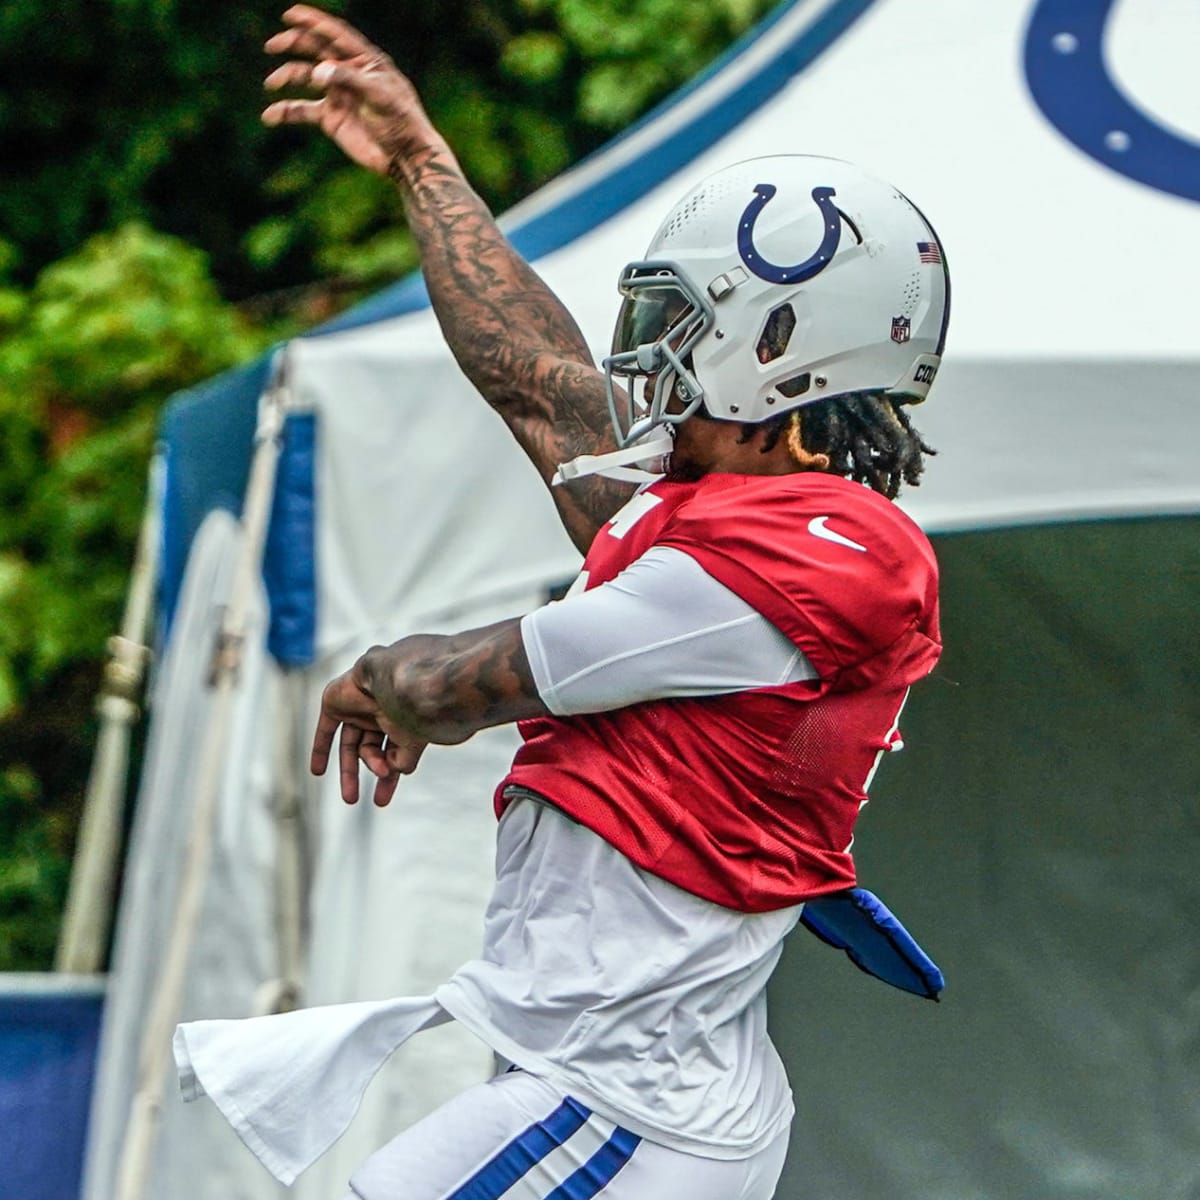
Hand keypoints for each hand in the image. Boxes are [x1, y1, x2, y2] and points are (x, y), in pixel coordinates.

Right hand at [263, 5, 441, 178]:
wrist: (404, 157)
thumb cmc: (401, 122)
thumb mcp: (379, 96)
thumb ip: (349, 79)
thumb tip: (317, 71)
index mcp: (365, 61)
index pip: (336, 34)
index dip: (314, 22)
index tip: (290, 14)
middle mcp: (349, 73)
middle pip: (316, 50)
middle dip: (293, 44)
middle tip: (272, 45)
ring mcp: (339, 95)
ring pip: (305, 77)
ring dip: (287, 76)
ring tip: (272, 82)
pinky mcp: (332, 118)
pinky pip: (303, 111)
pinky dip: (286, 112)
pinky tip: (270, 115)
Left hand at [310, 666, 426, 806]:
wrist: (393, 677)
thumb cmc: (410, 705)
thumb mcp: (414, 742)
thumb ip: (404, 760)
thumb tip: (392, 771)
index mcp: (402, 719)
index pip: (394, 752)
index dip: (388, 779)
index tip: (381, 802)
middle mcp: (381, 713)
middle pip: (371, 751)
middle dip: (368, 776)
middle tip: (361, 801)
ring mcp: (358, 708)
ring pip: (351, 746)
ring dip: (350, 771)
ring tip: (351, 797)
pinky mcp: (336, 702)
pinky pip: (325, 730)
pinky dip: (320, 750)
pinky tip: (318, 772)